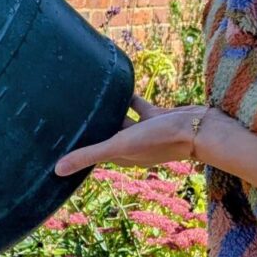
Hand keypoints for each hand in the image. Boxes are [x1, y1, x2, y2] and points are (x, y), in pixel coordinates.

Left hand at [53, 97, 210, 175]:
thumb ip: (90, 155)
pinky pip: (138, 107)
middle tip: (70, 118)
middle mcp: (133, 147)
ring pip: (121, 122)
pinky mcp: (158, 117)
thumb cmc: (161, 139)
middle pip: (106, 138)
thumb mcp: (119, 145)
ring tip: (91, 100)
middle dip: (92, 130)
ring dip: (110, 112)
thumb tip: (57, 171)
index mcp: (122, 157)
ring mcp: (146, 132)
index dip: (79, 152)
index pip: (94, 155)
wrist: (200, 128)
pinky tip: (119, 85)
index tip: (61, 146)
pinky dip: (129, 99)